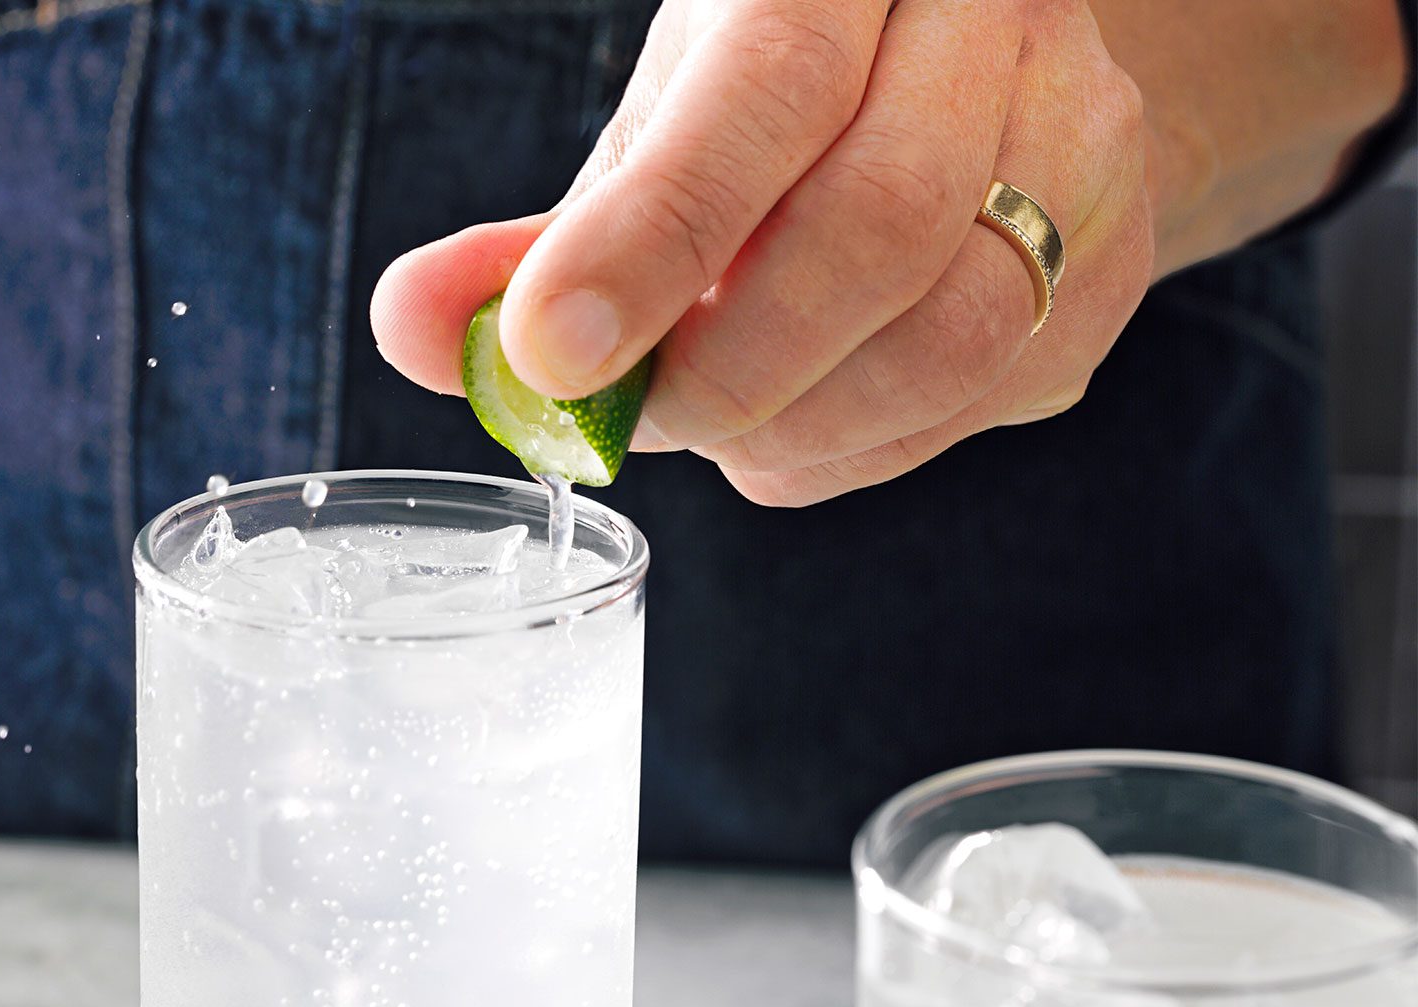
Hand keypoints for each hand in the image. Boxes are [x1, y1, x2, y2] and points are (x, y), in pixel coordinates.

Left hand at [372, 0, 1156, 504]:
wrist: (960, 93)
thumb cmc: (772, 116)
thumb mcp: (650, 137)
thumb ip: (533, 241)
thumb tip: (412, 326)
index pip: (765, 91)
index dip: (652, 236)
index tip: (550, 352)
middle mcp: (995, 22)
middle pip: (878, 223)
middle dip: (730, 367)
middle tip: (644, 415)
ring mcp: (1083, 142)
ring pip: (954, 331)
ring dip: (801, 425)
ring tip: (722, 424)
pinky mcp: (1111, 266)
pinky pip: (984, 396)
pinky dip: (862, 448)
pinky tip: (800, 429)